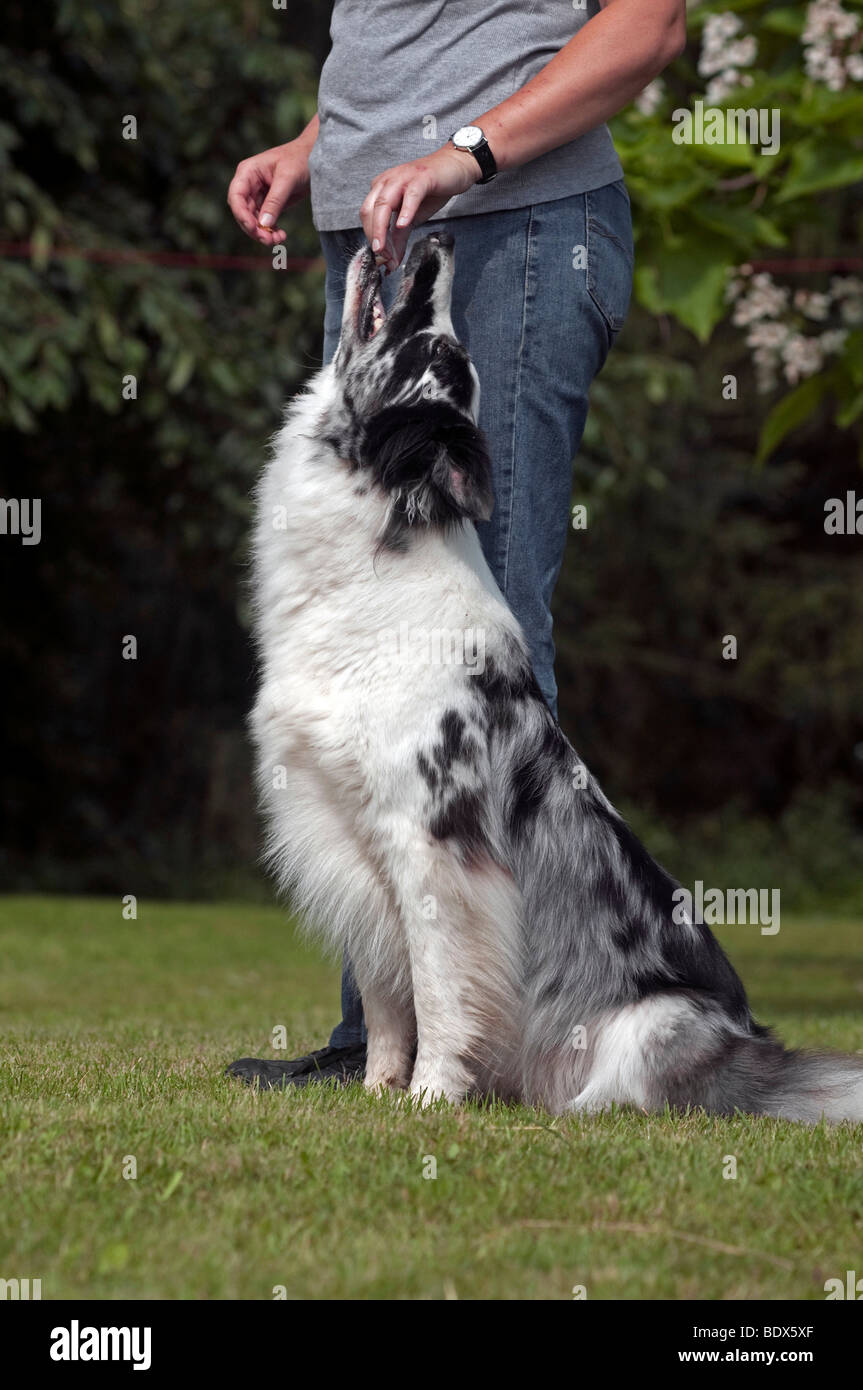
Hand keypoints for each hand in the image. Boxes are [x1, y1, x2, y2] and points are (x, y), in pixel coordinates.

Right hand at [227, 140, 311, 247]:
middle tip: (269, 240)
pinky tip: (281, 235)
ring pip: (253, 220)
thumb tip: (264, 223)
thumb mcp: (287, 178)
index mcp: (248, 172)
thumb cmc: (300, 159)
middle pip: (243, 212)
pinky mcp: (268, 204)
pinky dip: (270, 231)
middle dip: (254, 228)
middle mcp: (249, 184)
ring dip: (263, 233)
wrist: (315, 158)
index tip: (254, 228)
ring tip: (279, 239)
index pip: (236, 197)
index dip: (241, 215)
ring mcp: (258, 195)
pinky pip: (264, 221)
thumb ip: (275, 201)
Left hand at [360, 146, 479, 271]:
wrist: (455, 168)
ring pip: (384, 203)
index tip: (379, 258)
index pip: (367, 216)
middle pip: (370, 210)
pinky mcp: (421, 178)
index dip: (371, 239)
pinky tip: (403, 224)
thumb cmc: (432, 190)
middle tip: (381, 257)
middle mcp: (387, 182)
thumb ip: (399, 237)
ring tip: (385, 248)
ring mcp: (403, 178)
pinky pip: (410, 195)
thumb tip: (392, 260)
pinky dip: (406, 210)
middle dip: (374, 236)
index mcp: (381, 189)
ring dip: (382, 228)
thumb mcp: (412, 218)